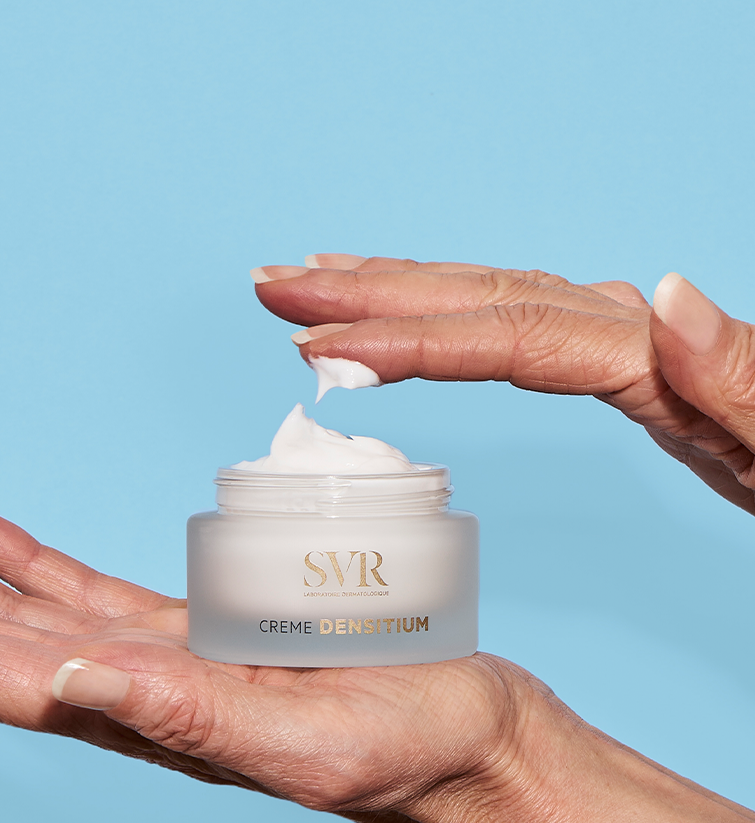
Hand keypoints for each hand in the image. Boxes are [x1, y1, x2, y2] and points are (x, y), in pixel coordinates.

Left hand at [0, 492, 532, 822]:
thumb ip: (190, 716)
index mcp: (136, 716)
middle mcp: (121, 691)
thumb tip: (72, 676)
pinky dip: (14, 557)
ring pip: (6, 607)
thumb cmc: (408, 753)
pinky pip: (75, 587)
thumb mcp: (307, 742)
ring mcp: (148, 658)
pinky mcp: (188, 631)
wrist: (467, 745)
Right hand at [252, 255, 754, 512]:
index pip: (509, 335)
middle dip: (366, 293)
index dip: (410, 343)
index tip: (325, 354)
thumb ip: (738, 375)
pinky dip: (435, 311)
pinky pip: (498, 320)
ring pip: (477, 295)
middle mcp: (619, 325)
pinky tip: (397, 313)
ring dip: (384, 289)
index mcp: (652, 351)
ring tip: (307, 285)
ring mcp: (604, 335)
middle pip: (474, 296)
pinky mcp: (599, 354)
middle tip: (275, 287)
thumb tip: (667, 290)